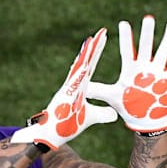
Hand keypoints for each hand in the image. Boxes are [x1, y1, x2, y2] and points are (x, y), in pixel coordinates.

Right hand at [11, 28, 117, 149]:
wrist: (51, 135)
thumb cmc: (67, 125)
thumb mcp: (91, 118)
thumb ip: (102, 114)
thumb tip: (115, 114)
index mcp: (80, 87)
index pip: (91, 66)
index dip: (97, 53)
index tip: (104, 39)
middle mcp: (74, 85)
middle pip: (87, 62)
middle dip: (94, 47)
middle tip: (102, 32)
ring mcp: (68, 89)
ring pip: (79, 68)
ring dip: (86, 54)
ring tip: (93, 40)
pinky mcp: (64, 96)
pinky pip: (73, 82)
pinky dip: (78, 72)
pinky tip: (84, 62)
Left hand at [87, 15, 166, 131]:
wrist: (145, 121)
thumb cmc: (127, 107)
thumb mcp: (112, 97)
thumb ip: (99, 91)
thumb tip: (82, 88)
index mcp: (130, 70)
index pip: (127, 51)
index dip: (126, 38)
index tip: (123, 23)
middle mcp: (144, 68)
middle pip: (146, 47)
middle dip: (147, 34)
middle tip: (148, 18)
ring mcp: (157, 73)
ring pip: (163, 53)